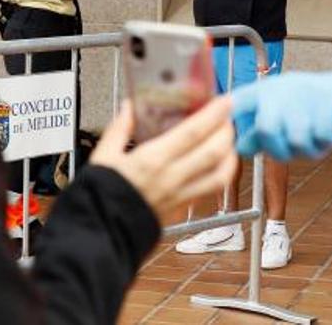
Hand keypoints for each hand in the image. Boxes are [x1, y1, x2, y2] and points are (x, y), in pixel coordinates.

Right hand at [91, 98, 237, 216]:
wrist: (102, 231)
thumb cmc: (100, 196)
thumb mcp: (104, 156)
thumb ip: (119, 128)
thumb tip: (128, 108)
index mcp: (152, 160)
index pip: (192, 133)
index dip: (214, 114)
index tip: (225, 100)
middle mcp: (171, 178)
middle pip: (213, 152)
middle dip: (227, 130)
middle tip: (228, 116)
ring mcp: (181, 195)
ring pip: (220, 174)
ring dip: (230, 154)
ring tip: (228, 139)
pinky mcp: (183, 208)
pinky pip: (212, 190)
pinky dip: (222, 173)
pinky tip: (220, 163)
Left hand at [231, 72, 331, 161]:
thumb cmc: (305, 106)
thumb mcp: (279, 114)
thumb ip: (258, 132)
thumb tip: (238, 148)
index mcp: (264, 92)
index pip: (237, 102)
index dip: (226, 116)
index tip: (222, 133)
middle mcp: (281, 90)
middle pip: (267, 130)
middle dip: (278, 150)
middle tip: (288, 150)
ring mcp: (305, 95)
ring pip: (297, 140)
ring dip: (307, 148)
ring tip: (312, 138)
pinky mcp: (329, 104)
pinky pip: (322, 138)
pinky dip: (326, 142)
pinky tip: (328, 131)